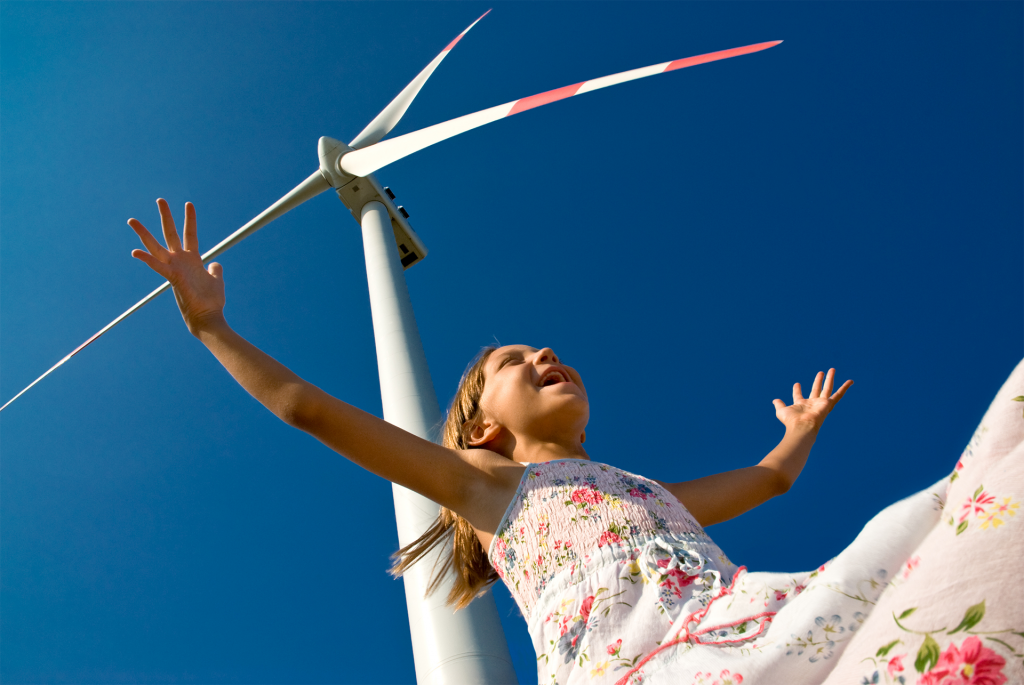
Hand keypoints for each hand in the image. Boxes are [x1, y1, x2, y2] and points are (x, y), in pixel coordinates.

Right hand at [128, 199, 225, 335]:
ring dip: (144, 234)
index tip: (189, 203)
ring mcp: (175, 269)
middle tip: (160, 199)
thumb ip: (215, 269)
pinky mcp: (173, 278)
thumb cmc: (212, 301)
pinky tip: (135, 252)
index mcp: (192, 260)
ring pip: (156, 247)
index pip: (190, 234)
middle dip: (166, 216)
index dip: (190, 219)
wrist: (208, 318)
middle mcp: (180, 261)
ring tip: (131, 220)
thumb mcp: (216, 279)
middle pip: (171, 234)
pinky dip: (147, 260)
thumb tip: (216, 263)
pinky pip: (158, 267)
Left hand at [772, 369, 852, 432]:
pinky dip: (845, 388)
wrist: (801, 427)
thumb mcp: (782, 411)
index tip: (797, 384)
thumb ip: (779, 405)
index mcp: (801, 405)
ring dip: (830, 379)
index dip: (797, 390)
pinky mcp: (828, 404)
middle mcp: (812, 404)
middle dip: (818, 381)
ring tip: (832, 369)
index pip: (799, 395)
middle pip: (816, 389)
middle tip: (820, 372)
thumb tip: (775, 400)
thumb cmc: (791, 421)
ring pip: (827, 388)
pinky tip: (850, 381)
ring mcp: (821, 404)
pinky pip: (838, 395)